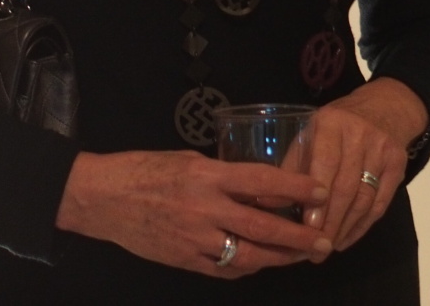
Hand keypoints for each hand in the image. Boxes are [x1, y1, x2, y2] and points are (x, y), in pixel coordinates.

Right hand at [56, 149, 330, 277]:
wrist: (103, 199)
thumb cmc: (147, 169)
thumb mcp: (190, 160)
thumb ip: (224, 174)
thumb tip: (258, 185)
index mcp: (208, 177)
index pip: (263, 182)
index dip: (296, 188)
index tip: (321, 192)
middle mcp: (205, 210)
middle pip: (263, 227)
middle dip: (299, 236)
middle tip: (325, 241)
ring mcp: (195, 240)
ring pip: (248, 255)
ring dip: (280, 257)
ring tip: (303, 255)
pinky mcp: (184, 261)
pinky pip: (224, 269)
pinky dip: (248, 266)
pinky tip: (264, 262)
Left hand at [303, 78, 426, 250]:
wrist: (384, 108)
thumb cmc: (336, 127)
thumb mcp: (310, 134)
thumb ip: (292, 167)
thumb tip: (264, 201)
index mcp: (331, 123)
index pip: (325, 165)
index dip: (318, 199)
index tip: (307, 228)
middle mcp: (360, 134)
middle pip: (346, 187)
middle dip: (330, 222)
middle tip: (314, 249)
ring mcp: (383, 149)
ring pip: (364, 198)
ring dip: (345, 228)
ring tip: (327, 248)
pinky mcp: (399, 165)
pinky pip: (380, 203)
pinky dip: (362, 226)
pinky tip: (346, 239)